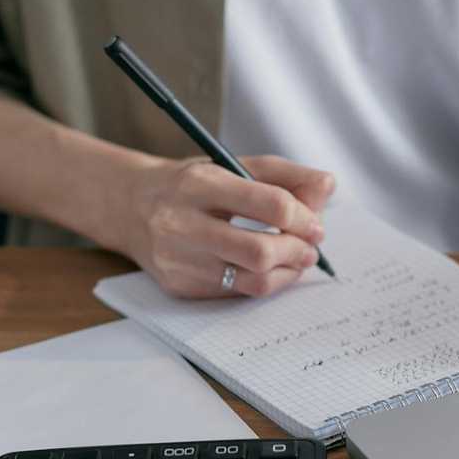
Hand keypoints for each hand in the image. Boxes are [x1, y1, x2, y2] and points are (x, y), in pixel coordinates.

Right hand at [120, 154, 334, 297]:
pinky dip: (262, 282)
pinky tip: (268, 269)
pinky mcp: (179, 286)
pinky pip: (236, 293)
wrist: (130, 207)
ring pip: (252, 281)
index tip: (316, 225)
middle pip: (260, 251)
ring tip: (295, 260)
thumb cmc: (192, 185)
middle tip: (310, 248)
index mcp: (200, 184)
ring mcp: (178, 260)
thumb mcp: (232, 165)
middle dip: (296, 251)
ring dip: (286, 273)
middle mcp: (182, 223)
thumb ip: (284, 175)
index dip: (303, 217)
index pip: (269, 204)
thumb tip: (328, 186)